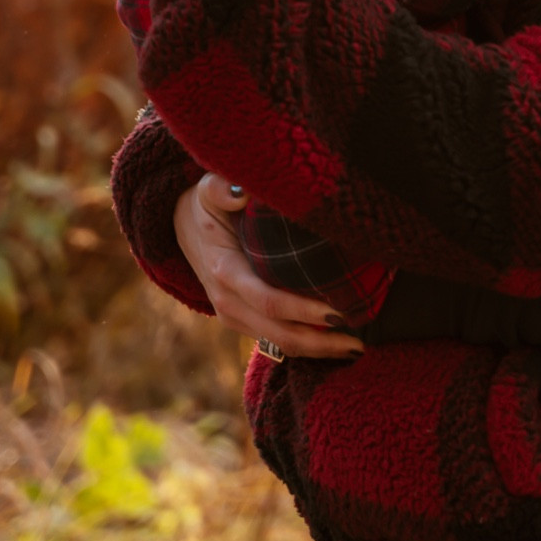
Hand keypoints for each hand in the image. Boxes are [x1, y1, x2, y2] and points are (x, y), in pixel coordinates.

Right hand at [174, 176, 364, 358]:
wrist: (180, 226)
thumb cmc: (205, 205)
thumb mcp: (208, 190)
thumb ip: (222, 189)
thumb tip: (241, 192)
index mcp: (225, 272)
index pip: (269, 301)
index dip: (304, 311)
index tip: (340, 312)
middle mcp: (227, 302)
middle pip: (280, 335)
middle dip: (321, 343)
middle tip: (361, 343)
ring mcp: (233, 316)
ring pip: (280, 344)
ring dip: (319, 350)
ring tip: (357, 347)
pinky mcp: (242, 321)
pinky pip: (277, 340)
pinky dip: (308, 344)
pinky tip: (337, 341)